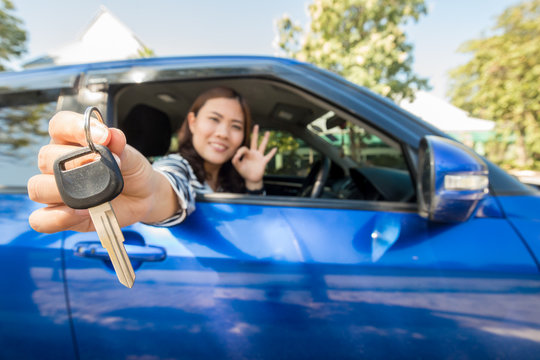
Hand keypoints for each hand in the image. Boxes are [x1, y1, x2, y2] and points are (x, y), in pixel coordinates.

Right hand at [27, 111, 177, 232]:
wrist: (142, 197)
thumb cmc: (130, 171)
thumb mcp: (131, 156)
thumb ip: (120, 147)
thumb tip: (113, 136)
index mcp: (71, 141)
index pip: (60, 125)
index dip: (76, 127)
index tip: (104, 136)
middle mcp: (57, 164)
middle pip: (46, 157)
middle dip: (76, 162)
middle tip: (105, 169)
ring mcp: (55, 190)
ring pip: (37, 187)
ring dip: (62, 191)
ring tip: (93, 194)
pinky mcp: (59, 215)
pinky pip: (41, 219)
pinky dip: (58, 218)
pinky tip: (82, 213)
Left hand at [232, 125, 276, 189]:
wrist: (251, 179)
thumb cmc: (244, 172)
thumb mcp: (237, 166)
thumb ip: (235, 161)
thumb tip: (236, 156)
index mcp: (247, 153)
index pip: (244, 148)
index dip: (240, 152)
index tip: (237, 157)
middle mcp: (254, 153)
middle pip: (254, 141)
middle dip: (255, 133)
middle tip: (256, 125)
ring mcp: (259, 157)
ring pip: (262, 146)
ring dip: (265, 139)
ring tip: (267, 132)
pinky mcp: (263, 162)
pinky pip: (268, 156)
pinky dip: (271, 153)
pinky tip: (275, 148)